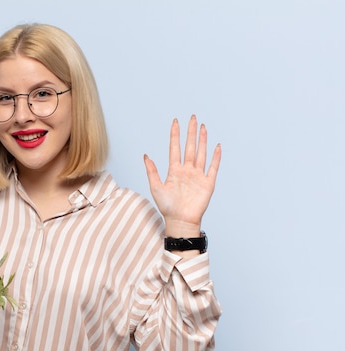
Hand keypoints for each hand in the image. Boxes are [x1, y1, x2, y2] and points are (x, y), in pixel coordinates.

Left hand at [143, 115, 220, 236]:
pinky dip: (216, 157)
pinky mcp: (208, 183)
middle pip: (189, 147)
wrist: (180, 221)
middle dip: (191, 132)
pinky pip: (213, 168)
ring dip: (202, 140)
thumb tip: (145, 155)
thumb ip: (151, 171)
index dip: (175, 135)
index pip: (175, 148)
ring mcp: (198, 176)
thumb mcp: (155, 187)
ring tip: (203, 127)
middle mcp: (187, 171)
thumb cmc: (167, 207)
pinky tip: (217, 147)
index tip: (176, 122)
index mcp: (174, 171)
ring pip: (201, 154)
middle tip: (193, 118)